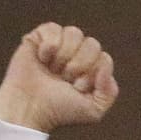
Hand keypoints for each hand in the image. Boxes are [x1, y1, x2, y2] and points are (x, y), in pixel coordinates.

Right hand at [0, 22, 118, 131]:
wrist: (30, 109)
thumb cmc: (59, 111)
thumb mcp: (93, 111)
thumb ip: (110, 92)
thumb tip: (106, 65)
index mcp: (90, 69)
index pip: (104, 57)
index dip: (92, 73)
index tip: (77, 88)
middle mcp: (76, 54)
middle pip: (92, 44)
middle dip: (79, 65)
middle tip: (64, 79)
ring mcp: (58, 45)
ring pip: (75, 32)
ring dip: (64, 56)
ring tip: (52, 70)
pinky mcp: (38, 38)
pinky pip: (53, 28)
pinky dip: (49, 46)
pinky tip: (42, 59)